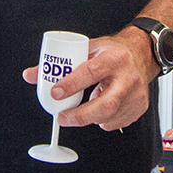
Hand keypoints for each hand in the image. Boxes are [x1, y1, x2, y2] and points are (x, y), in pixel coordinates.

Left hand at [24, 28, 155, 131]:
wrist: (142, 54)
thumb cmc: (111, 52)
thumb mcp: (86, 50)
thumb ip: (60, 64)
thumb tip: (31, 76)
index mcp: (113, 58)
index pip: (91, 72)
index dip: (71, 84)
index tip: (54, 93)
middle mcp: (128, 76)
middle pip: (106, 104)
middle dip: (81, 115)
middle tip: (62, 117)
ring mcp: (137, 93)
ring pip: (110, 116)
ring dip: (91, 117)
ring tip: (84, 108)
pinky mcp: (140, 106)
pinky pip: (116, 122)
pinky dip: (103, 121)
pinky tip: (100, 109)